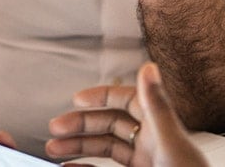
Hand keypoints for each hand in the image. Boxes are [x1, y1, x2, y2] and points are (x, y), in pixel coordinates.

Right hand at [47, 63, 205, 166]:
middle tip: (56, 127)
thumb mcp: (170, 144)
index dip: (102, 97)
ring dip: (79, 147)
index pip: (127, 101)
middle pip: (111, 124)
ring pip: (106, 148)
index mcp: (160, 128)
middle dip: (82, 125)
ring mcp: (145, 162)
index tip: (77, 99)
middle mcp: (151, 143)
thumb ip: (157, 107)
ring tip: (53, 149)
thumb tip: (149, 67)